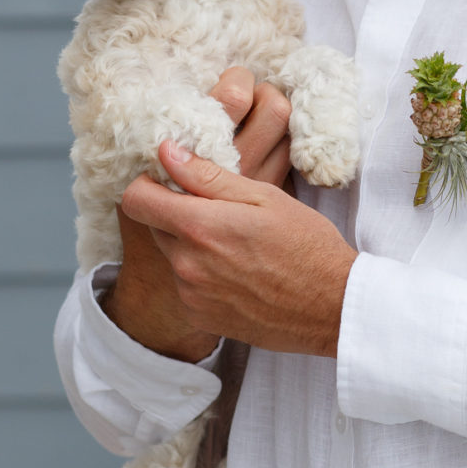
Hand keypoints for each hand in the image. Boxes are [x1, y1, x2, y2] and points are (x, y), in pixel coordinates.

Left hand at [100, 68, 293, 359]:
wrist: (331, 307)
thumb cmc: (306, 245)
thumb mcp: (264, 197)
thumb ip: (208, 176)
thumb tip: (166, 151)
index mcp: (199, 227)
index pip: (135, 199)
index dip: (149, 185)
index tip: (172, 181)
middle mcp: (186, 264)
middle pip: (153, 225)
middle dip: (176, 213)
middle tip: (218, 212)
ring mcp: (190, 294)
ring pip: (171, 255)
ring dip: (191, 246)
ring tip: (235, 246)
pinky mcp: (198, 316)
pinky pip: (185, 284)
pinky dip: (202, 276)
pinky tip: (237, 274)